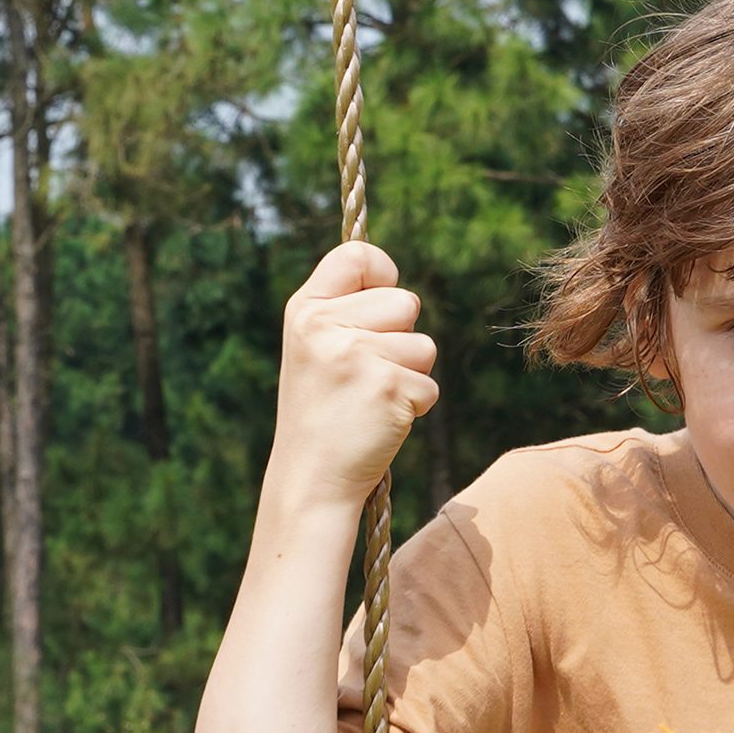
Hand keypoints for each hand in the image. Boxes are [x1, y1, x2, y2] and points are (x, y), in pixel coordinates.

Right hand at [268, 239, 435, 517]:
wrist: (310, 478)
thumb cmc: (321, 412)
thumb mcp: (315, 349)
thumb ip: (346, 311)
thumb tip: (397, 288)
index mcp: (304, 309)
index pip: (357, 254)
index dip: (382, 273)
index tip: (378, 300)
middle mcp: (324, 326)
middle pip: (405, 302)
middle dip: (401, 337)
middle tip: (366, 374)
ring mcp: (355, 355)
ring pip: (424, 345)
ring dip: (410, 374)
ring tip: (371, 399)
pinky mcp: (388, 387)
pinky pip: (429, 384)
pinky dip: (414, 406)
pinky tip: (379, 421)